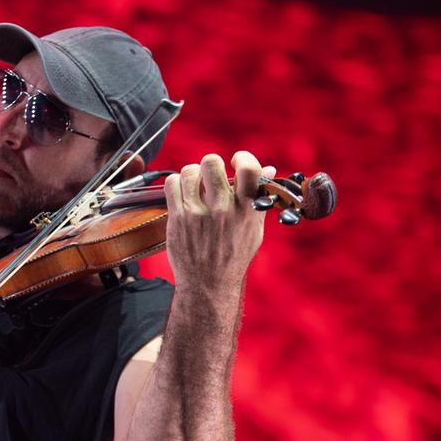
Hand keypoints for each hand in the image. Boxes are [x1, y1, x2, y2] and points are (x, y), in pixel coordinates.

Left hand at [163, 151, 276, 288]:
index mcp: (247, 210)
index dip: (242, 157)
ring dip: (192, 174)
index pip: (249, 169)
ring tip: (195, 185)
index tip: (236, 161)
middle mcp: (223, 210)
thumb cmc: (233, 255)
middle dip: (210, 164)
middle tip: (210, 174)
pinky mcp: (177, 219)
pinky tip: (182, 193)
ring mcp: (198, 214)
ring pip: (189, 171)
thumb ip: (259, 198)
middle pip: (211, 162)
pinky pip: (172, 184)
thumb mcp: (254, 229)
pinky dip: (176, 183)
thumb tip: (269, 169)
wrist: (208, 283)